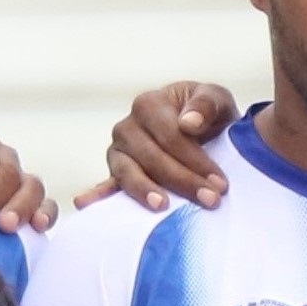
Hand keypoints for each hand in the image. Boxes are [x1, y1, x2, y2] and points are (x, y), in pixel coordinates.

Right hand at [96, 82, 238, 209]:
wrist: (202, 133)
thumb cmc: (208, 116)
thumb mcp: (216, 100)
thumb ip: (206, 104)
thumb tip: (188, 124)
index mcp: (149, 104)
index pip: (171, 136)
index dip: (196, 160)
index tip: (221, 184)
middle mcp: (127, 127)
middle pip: (153, 157)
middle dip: (183, 181)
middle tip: (211, 201)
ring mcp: (118, 152)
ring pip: (128, 173)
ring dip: (145, 191)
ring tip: (163, 206)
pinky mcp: (116, 174)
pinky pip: (106, 186)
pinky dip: (96, 196)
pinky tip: (85, 204)